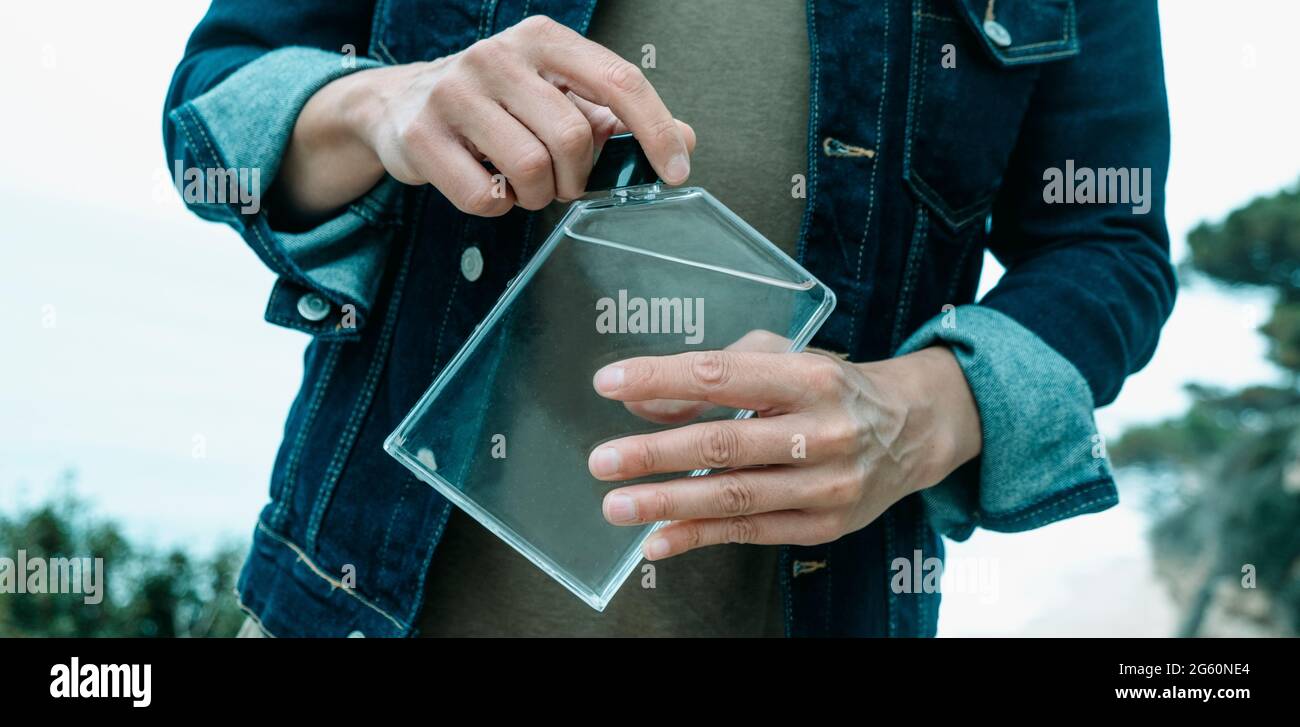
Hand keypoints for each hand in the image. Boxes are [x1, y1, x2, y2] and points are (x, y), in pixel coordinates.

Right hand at [273, 15, 694, 220]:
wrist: (400, 105)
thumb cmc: (497, 106)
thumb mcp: (557, 97)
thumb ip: (617, 118)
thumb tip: (686, 141)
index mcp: (543, 40)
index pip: (619, 80)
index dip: (655, 130)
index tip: (675, 172)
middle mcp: (498, 55)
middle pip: (574, 137)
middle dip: (577, 177)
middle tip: (561, 183)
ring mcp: (454, 92)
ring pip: (531, 169)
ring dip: (538, 196)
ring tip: (523, 185)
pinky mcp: (420, 134)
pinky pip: (484, 197)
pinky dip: (497, 207)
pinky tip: (489, 187)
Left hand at [587, 346, 982, 559]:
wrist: (912, 430)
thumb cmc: (829, 388)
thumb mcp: (778, 360)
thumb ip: (711, 377)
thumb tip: (642, 404)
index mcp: (808, 377)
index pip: (721, 374)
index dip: (662, 378)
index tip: (609, 383)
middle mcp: (822, 430)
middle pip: (725, 442)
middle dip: (655, 453)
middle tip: (602, 461)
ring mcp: (827, 483)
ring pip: (735, 496)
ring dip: (668, 502)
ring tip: (617, 505)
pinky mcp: (824, 524)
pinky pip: (750, 533)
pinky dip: (698, 537)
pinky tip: (657, 541)